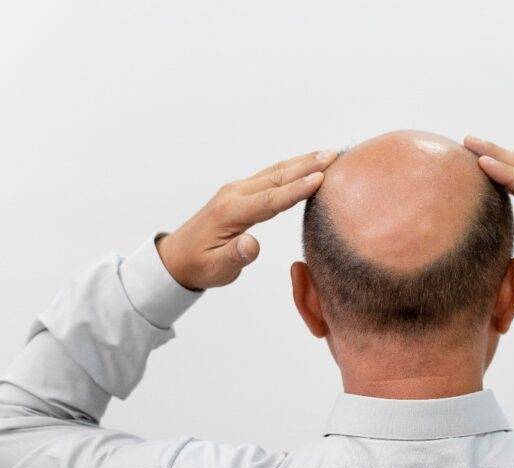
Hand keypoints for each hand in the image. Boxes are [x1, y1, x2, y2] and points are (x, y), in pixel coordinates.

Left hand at [157, 150, 337, 289]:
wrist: (178, 256)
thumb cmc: (200, 265)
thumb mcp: (217, 269)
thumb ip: (235, 256)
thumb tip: (252, 245)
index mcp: (230, 213)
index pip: (270, 199)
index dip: (297, 189)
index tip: (321, 178)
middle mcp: (235, 194)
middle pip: (277, 177)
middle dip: (307, 165)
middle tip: (335, 155)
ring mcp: (238, 189)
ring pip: (275, 171)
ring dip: (303, 161)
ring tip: (329, 154)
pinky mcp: (242, 191)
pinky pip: (271, 175)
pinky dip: (293, 167)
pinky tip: (308, 163)